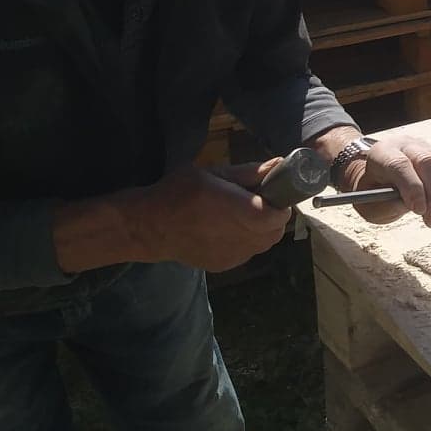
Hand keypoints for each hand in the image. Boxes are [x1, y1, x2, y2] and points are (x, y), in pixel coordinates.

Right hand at [128, 161, 290, 270]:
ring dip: (260, 230)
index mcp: (240, 211)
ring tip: (239, 216)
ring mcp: (234, 256)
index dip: (280, 204)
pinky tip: (226, 230)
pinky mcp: (224, 266)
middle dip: (272, 217)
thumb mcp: (213, 173)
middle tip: (255, 203)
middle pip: (275, 232)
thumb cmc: (179, 192)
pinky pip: (247, 252)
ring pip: (263, 244)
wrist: (149, 227)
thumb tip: (277, 165)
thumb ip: (248, 173)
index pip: (279, 215)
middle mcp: (241, 238)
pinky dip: (245, 241)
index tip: (271, 194)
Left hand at [331, 133, 430, 228]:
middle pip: (428, 162)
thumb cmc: (372, 190)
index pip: (401, 164)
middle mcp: (408, 147)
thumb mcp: (370, 201)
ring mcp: (426, 152)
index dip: (412, 187)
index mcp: (384, 152)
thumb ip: (390, 203)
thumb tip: (419, 207)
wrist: (376, 179)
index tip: (418, 210)